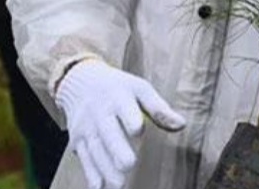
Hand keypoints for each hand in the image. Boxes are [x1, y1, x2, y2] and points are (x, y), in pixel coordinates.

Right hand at [55, 60, 184, 188]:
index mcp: (118, 96)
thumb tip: (182, 124)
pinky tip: (98, 186)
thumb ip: (158, 108)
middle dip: (116, 148)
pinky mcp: (77, 138)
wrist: (80, 80)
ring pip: (95, 147)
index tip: (137, 129)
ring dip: (105, 167)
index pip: (124, 107)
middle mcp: (100, 111)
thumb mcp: (139, 88)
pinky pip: (84, 156)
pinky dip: (90, 172)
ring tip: (119, 184)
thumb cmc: (118, 87)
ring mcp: (87, 126)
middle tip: (128, 165)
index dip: (130, 118)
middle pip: (107, 131)